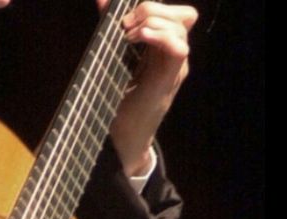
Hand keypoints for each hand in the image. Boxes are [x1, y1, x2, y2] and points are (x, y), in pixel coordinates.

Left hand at [96, 1, 198, 175]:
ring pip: (181, 28)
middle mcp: (174, 56)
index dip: (152, 5)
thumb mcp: (114, 58)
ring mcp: (174, 69)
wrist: (121, 138)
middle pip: (184, 15)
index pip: (174, 14)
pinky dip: (161, 37)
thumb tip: (102, 1)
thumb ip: (111, 30)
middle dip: (154, 9)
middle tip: (127, 25)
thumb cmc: (117, 99)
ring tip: (130, 35)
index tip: (121, 15)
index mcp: (163, 49)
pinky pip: (179, 50)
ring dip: (153, 22)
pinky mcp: (166, 81)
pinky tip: (140, 39)